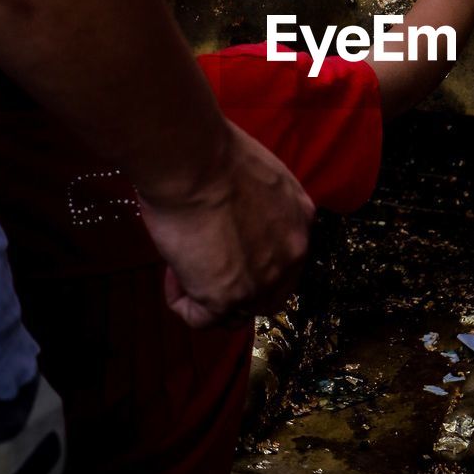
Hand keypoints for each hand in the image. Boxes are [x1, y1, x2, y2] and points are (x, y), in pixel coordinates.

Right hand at [138, 123, 314, 327]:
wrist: (193, 160)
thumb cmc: (212, 153)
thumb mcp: (259, 176)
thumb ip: (261, 205)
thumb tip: (238, 217)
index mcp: (301, 219)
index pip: (284, 259)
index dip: (250, 257)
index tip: (220, 241)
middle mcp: (291, 254)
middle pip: (267, 294)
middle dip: (234, 287)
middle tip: (202, 264)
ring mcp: (262, 279)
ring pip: (236, 312)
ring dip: (206, 296)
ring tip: (182, 266)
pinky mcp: (227, 296)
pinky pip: (201, 319)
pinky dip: (181, 302)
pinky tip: (172, 275)